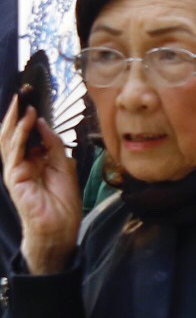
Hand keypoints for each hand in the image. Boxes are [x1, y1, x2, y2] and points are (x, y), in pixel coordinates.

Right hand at [1, 97, 79, 274]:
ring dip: (17, 118)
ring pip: (10, 138)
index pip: (25, 131)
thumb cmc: (62, 200)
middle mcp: (19, 162)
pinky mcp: (14, 177)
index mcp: (31, 158)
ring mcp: (14, 169)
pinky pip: (15, 151)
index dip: (27, 113)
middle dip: (18, 110)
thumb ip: (53, 144)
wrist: (60, 227)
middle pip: (14, 131)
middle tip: (24, 90)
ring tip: (24, 101)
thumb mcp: (64, 164)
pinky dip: (21, 134)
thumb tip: (42, 122)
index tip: (32, 94)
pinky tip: (28, 121)